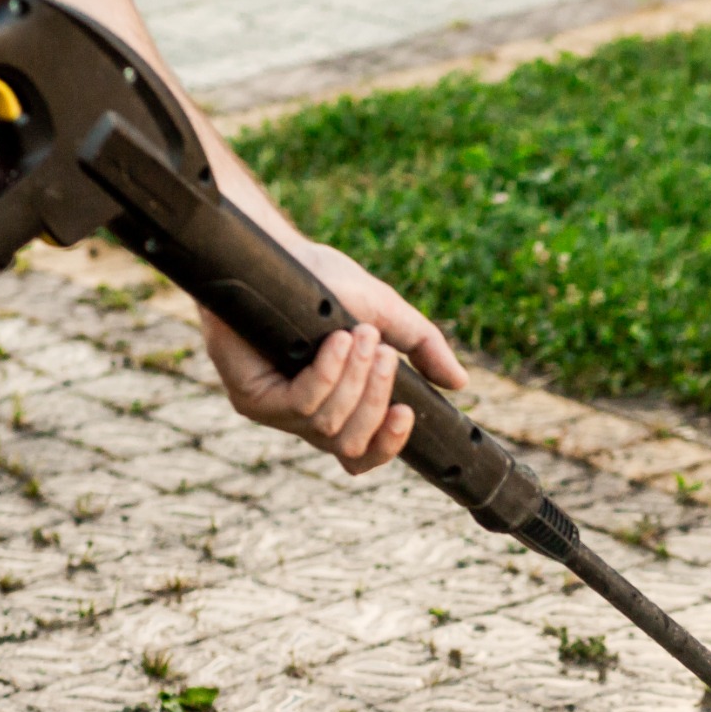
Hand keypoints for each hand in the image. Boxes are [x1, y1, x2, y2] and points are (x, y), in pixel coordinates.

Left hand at [200, 242, 467, 475]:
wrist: (275, 253)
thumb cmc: (323, 282)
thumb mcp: (386, 314)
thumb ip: (422, 347)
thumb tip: (460, 383)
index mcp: (336, 408)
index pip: (361, 457)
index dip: (387, 446)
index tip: (407, 412)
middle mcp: (304, 418)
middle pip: (351, 446)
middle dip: (376, 399)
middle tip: (384, 353)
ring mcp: (275, 412)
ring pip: (328, 425)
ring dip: (354, 380)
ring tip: (362, 335)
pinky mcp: (250, 397)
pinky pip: (300, 404)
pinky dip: (327, 374)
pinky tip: (337, 342)